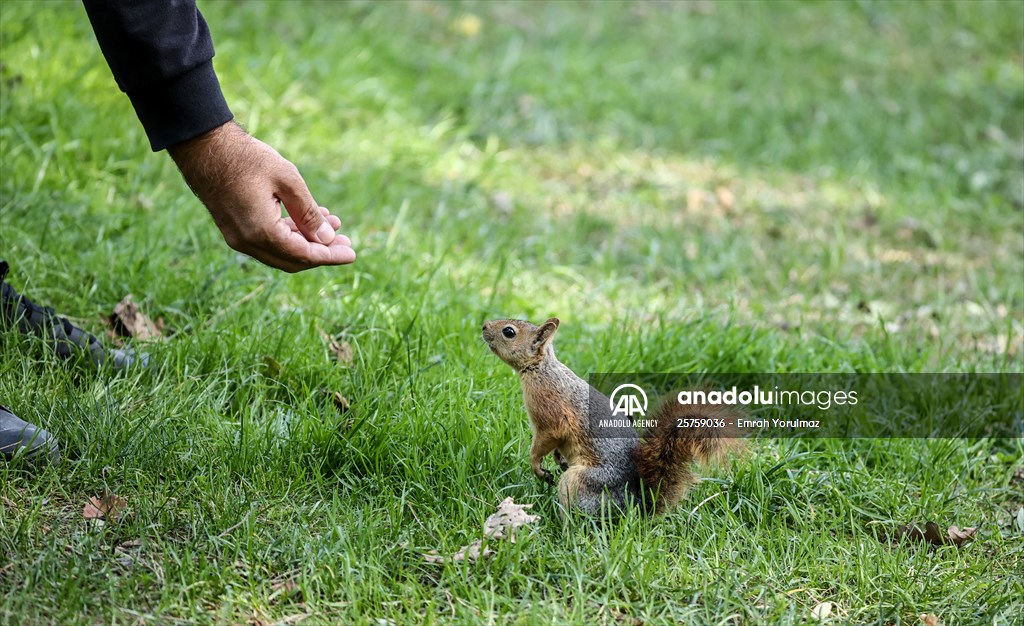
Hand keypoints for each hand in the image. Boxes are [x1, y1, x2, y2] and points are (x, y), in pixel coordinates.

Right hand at [168, 121, 355, 272]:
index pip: (304, 255)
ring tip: (332, 225)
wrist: (204, 148)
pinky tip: (306, 220)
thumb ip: (308, 212)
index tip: (352, 253)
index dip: (330, 255)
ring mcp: (238, 238)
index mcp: (261, 232)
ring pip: (280, 252)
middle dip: (321, 252)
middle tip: (345, 242)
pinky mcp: (234, 229)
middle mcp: (248, 242)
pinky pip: (267, 241)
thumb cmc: (247, 159)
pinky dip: (289, 235)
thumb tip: (327, 238)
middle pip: (293, 260)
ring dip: (306, 242)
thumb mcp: (288, 180)